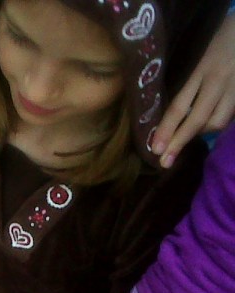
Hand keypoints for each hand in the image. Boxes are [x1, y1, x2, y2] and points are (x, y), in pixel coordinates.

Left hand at [152, 13, 234, 167]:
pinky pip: (229, 116)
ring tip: (184, 138)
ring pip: (217, 122)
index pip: (180, 105)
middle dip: (179, 142)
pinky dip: (215, 125)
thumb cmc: (221, 42)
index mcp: (202, 71)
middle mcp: (219, 82)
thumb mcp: (201, 59)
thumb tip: (170, 117)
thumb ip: (189, 86)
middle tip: (164, 161)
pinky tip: (205, 127)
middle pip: (197, 119)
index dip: (167, 129)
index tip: (155, 149)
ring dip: (199, 134)